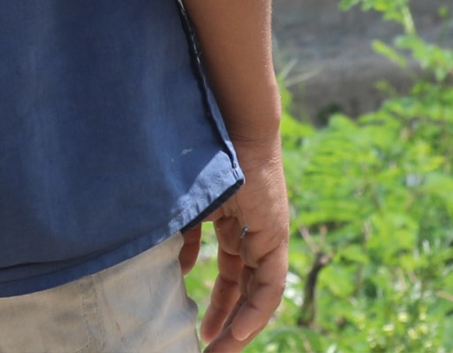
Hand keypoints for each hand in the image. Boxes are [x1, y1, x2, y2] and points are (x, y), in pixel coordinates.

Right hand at [180, 141, 290, 349]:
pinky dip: (256, 309)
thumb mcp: (187, 207)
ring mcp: (268, 235)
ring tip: (222, 351)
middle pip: (245, 291)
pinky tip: (238, 331)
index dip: (219, 307)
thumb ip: (184, 238)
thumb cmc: (201, 156)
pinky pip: (270, 283)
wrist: (228, 122)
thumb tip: (177, 269)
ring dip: (242, 326)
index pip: (230, 278)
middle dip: (228, 325)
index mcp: (234, 226)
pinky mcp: (275, 234)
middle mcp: (254, 235)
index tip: (202, 333)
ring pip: (258, 292)